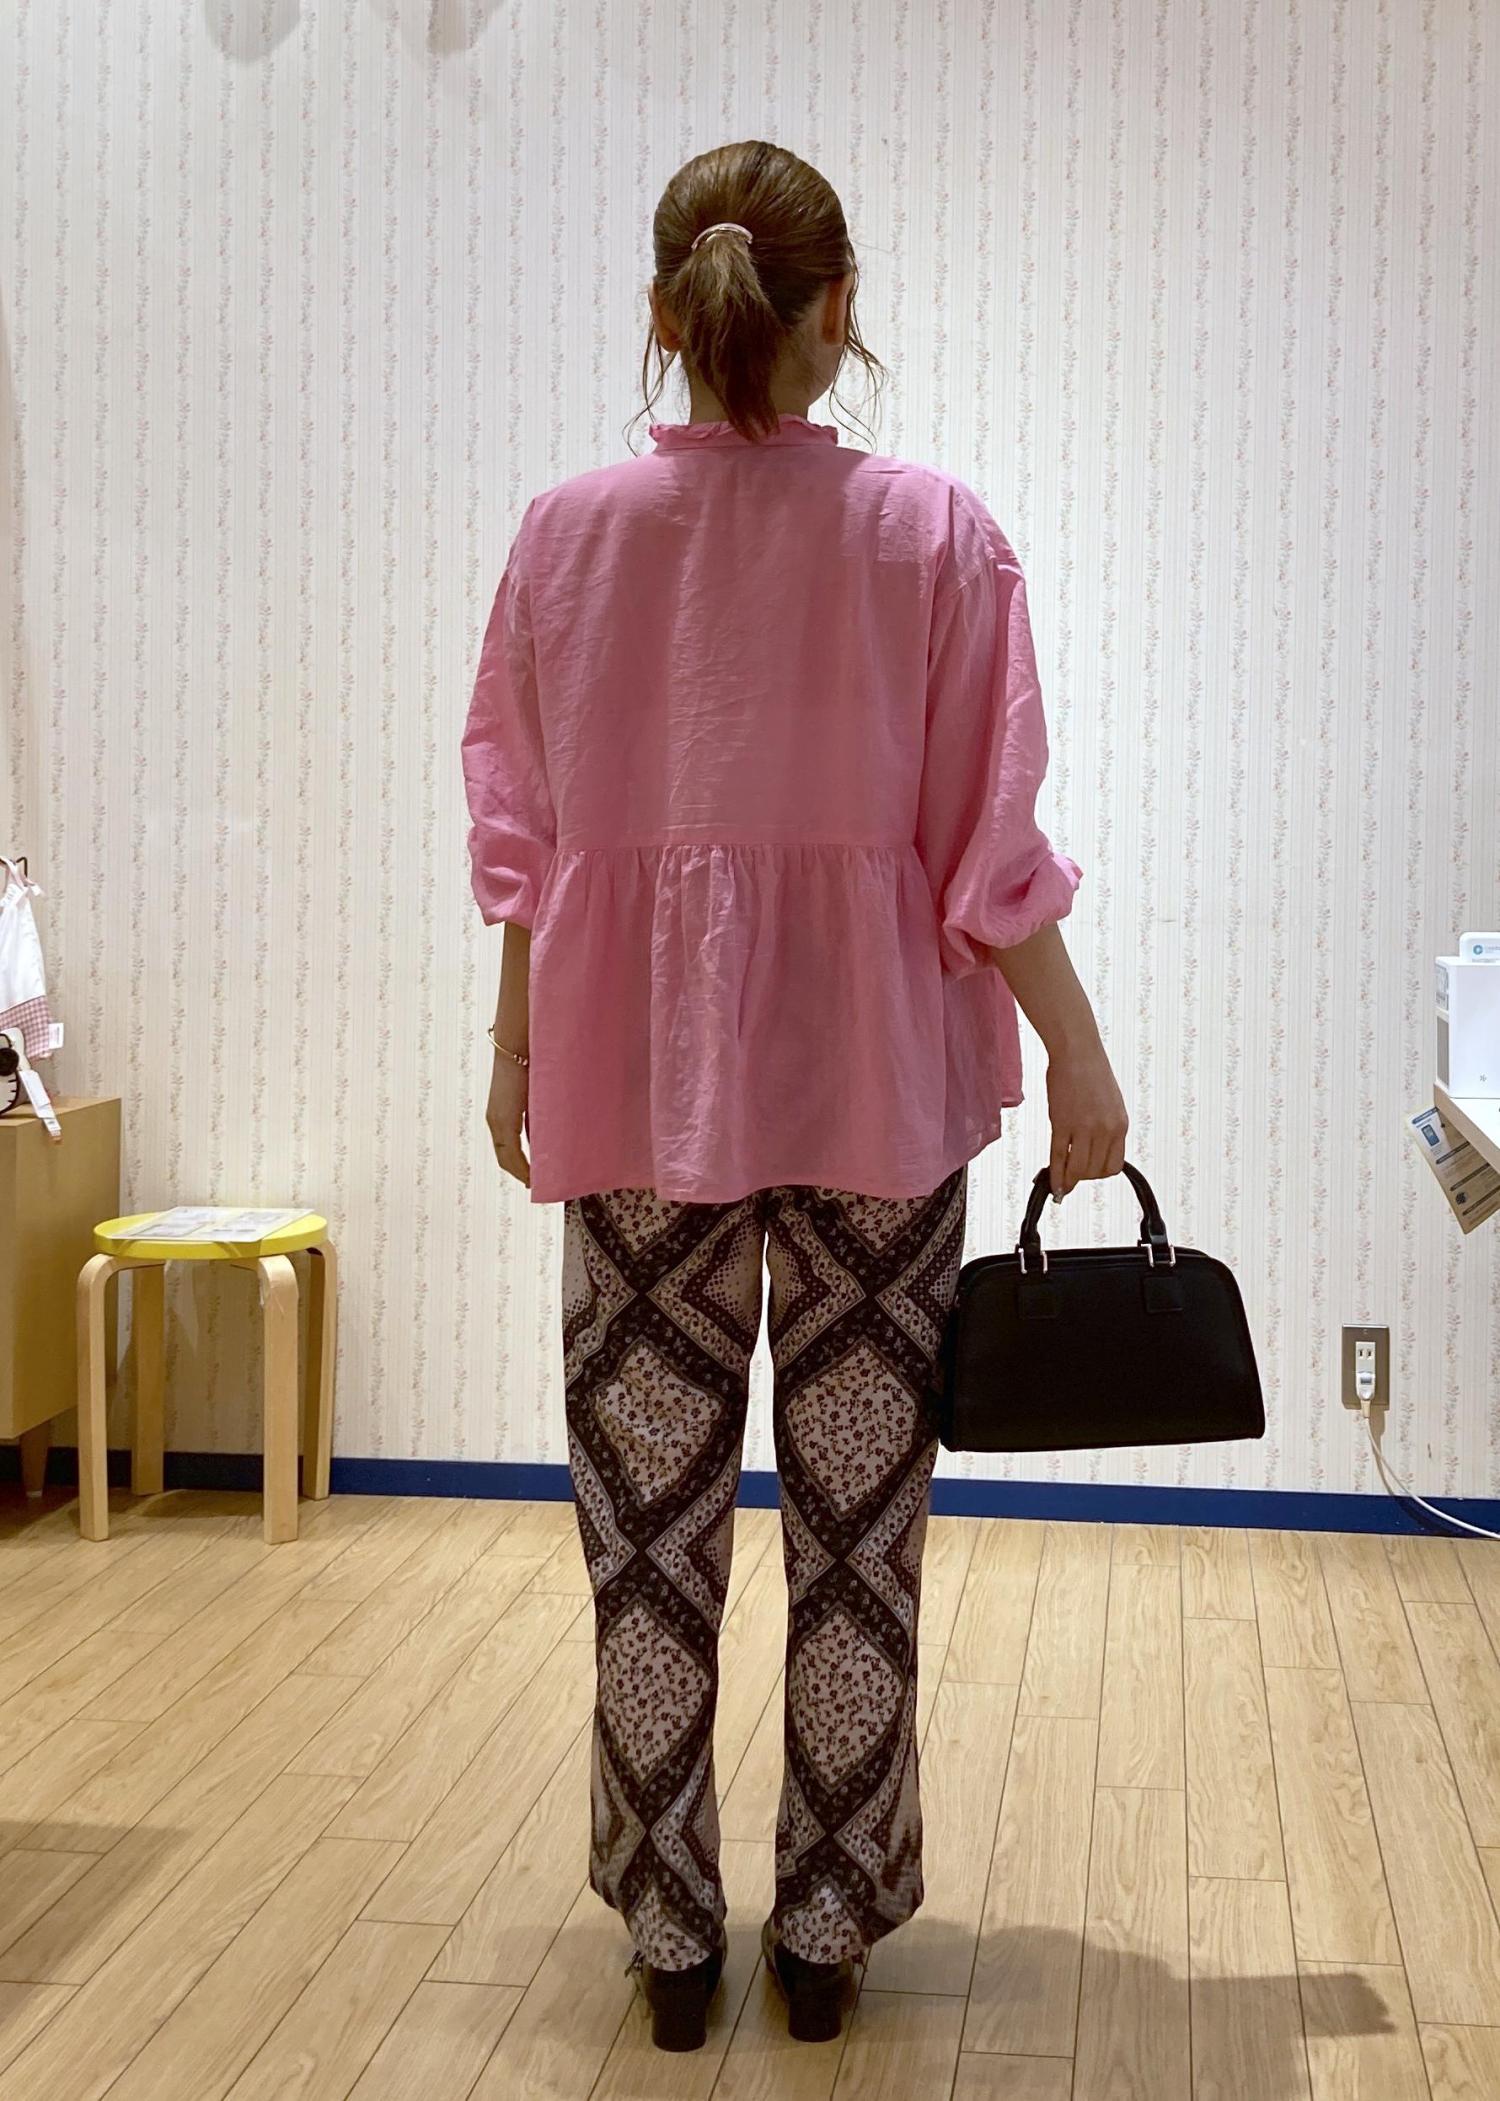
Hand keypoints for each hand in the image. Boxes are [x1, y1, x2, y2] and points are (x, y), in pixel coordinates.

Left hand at [485, 1050, 530, 1186]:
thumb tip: (558, 1119)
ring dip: (521, 1172)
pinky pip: (511, 1152)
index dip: (519, 1164)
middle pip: (505, 1157)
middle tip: (537, 1183)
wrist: (519, 1043)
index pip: (509, 1147)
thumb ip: (543, 1107)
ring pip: (506, 1157)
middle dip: (520, 1172)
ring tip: (537, 1183)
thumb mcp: (539, 1091)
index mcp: (503, 1112)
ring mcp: (497, 1120)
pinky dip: (521, 1166)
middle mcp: (496, 1119)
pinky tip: (531, 1175)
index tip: (534, 1175)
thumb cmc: (534, 1061)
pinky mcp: (502, 1120)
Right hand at [1045, 1042, 1127, 1196]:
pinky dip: (1056, 1175)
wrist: (1077, 1051)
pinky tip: (1052, 1184)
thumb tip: (1093, 1151)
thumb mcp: (1109, 1104)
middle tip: (1070, 1175)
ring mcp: (1084, 1127)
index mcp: (1120, 1125)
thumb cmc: (1091, 1073)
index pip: (1114, 1166)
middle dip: (1082, 1177)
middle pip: (1095, 1171)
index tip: (1088, 1173)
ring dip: (1069, 1180)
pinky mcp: (1062, 1122)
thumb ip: (1105, 1129)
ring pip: (1078, 1168)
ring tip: (1061, 1181)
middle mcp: (1106, 1129)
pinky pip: (1058, 1156)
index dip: (1099, 1174)